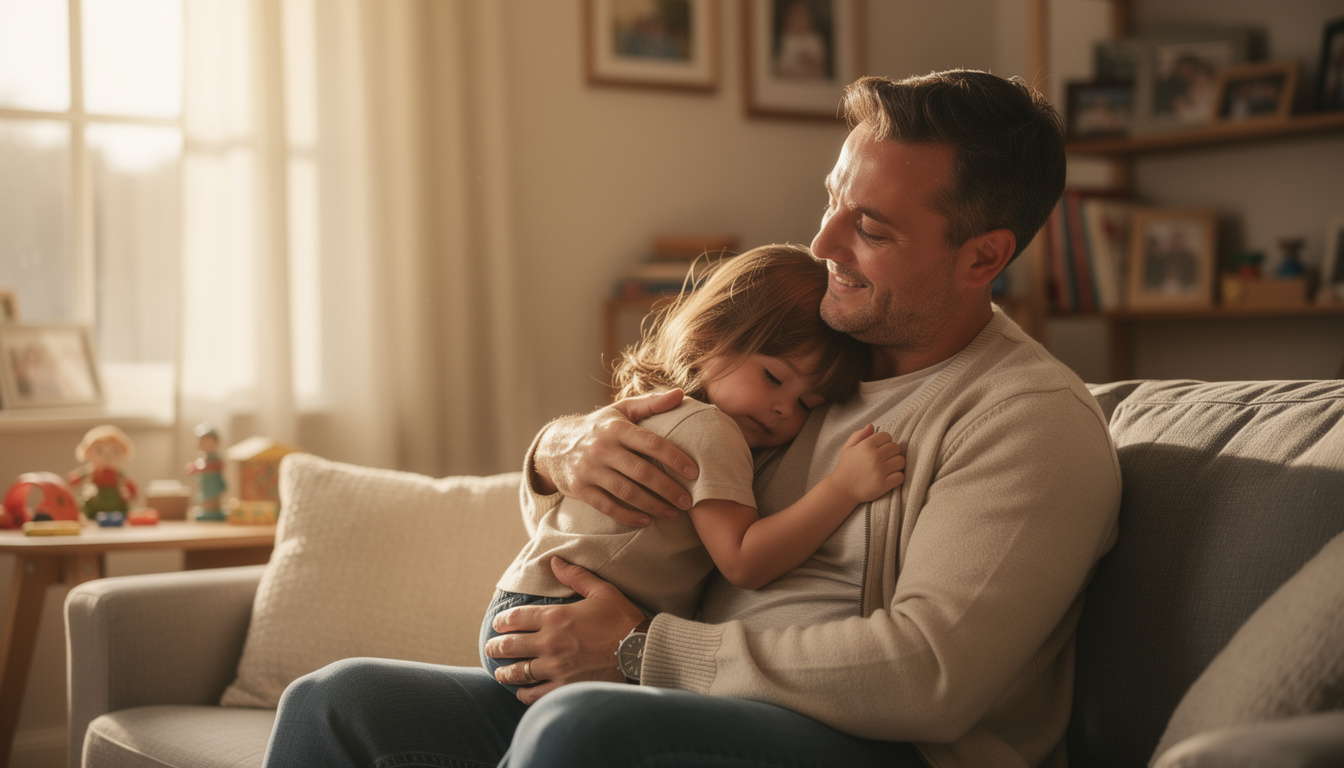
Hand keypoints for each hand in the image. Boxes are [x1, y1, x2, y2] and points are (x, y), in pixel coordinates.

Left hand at [485, 557, 646, 704]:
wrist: (640, 652)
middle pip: (509, 646)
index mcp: (555, 617)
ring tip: (501, 672)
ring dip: (505, 672)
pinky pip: (533, 693)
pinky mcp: (563, 687)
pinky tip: (521, 690)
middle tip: (491, 648)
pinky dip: (523, 692)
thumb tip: (555, 561)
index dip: (501, 622)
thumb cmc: (622, 620)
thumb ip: (575, 576)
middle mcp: (550, 643)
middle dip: (495, 647)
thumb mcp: (601, 591)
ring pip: (517, 672)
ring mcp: (555, 668)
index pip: (515, 619)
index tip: (497, 625)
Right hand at [532, 389, 697, 525]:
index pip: (651, 443)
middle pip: (642, 472)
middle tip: (689, 501)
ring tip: (673, 514)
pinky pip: (607, 507)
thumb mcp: (621, 411)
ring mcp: (589, 470)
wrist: (555, 446)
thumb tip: (681, 394)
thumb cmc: (599, 427)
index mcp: (616, 427)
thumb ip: (651, 403)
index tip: (694, 473)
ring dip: (653, 506)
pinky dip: (628, 516)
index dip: (675, 458)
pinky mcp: (580, 489)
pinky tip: (647, 520)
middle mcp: (602, 448)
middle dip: (668, 489)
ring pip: (626, 492)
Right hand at [830, 425, 905, 505]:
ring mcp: (879, 471)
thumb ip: (859, 435)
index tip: (880, 449)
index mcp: (866, 445)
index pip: (887, 436)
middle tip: (885, 459)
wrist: (841, 490)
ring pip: (901, 461)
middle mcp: (874, 456)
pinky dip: (897, 477)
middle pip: (896, 448)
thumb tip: (872, 426)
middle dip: (892, 452)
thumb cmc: (845, 467)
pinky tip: (890, 478)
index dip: (885, 442)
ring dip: (897, 465)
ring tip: (888, 468)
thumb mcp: (848, 447)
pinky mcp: (883, 485)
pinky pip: (900, 477)